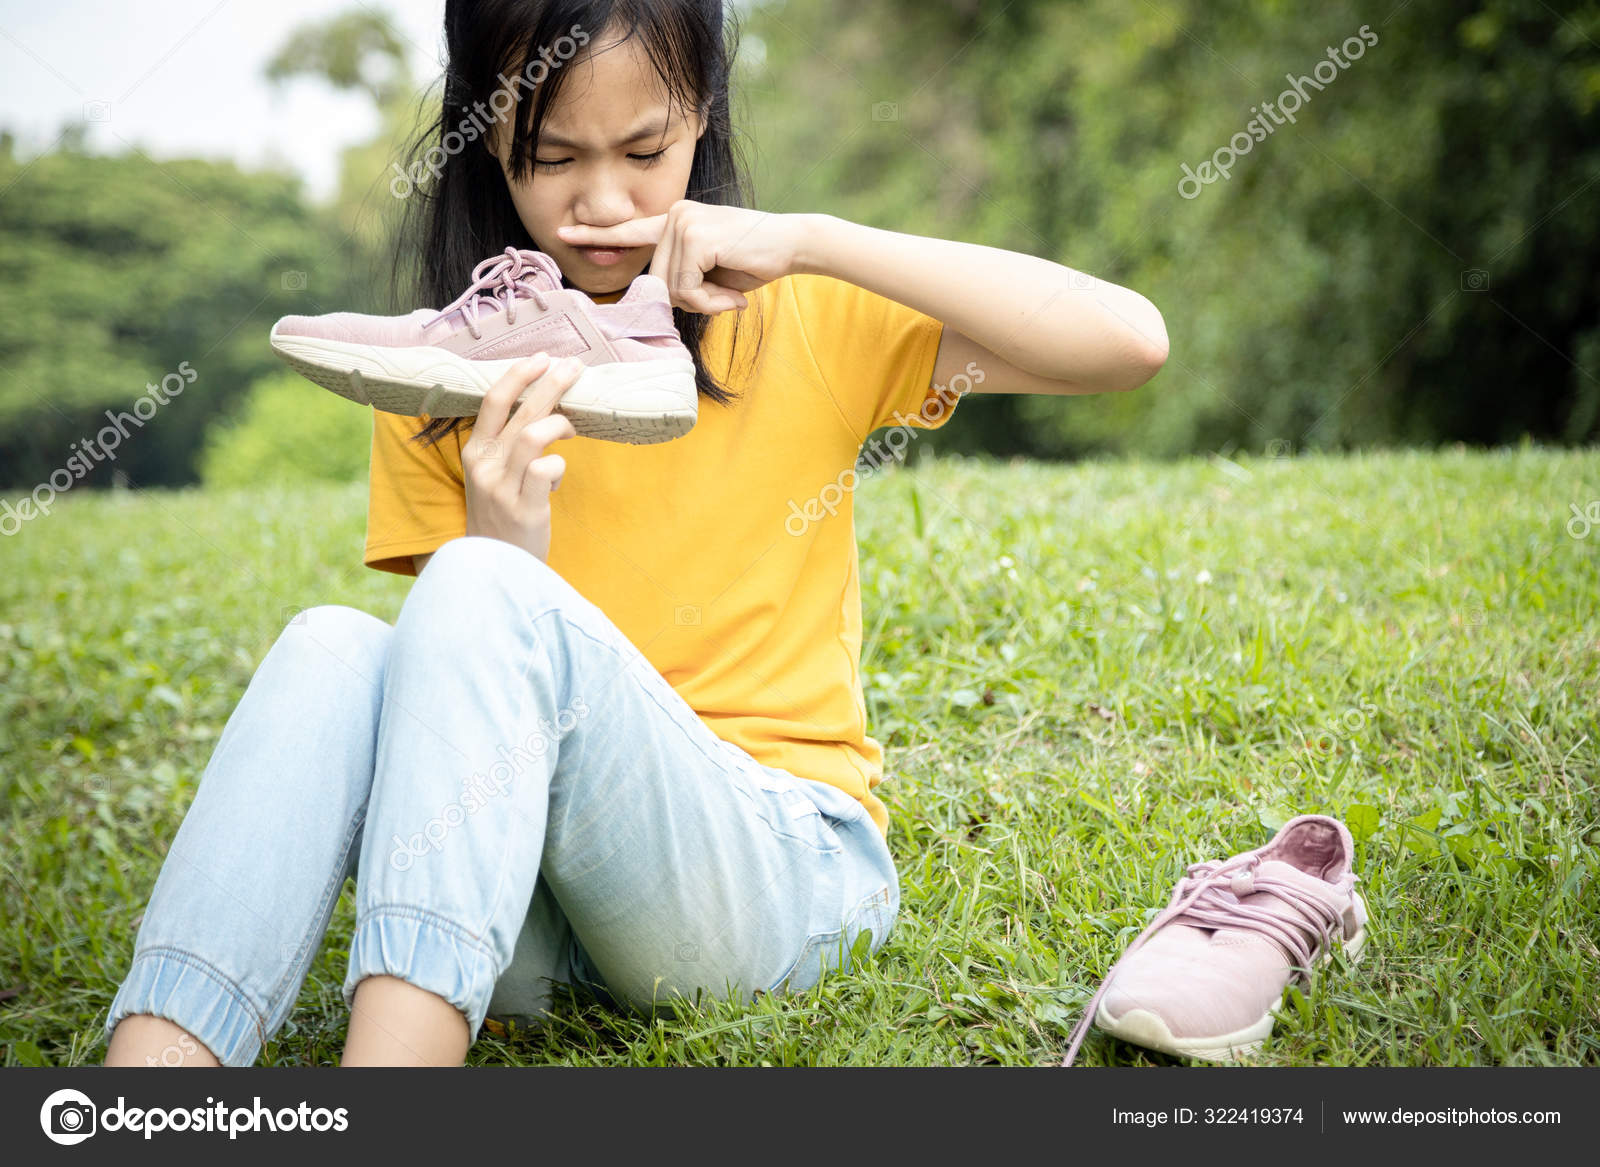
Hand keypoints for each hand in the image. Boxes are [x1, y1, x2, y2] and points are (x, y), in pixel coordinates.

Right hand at [460, 354, 579, 563]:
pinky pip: (547, 470)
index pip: (494, 401)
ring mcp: (502, 487)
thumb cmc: (500, 515)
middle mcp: (484, 465)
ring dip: (561, 424)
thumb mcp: (492, 475)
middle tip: (574, 367)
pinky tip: (555, 480)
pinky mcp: (523, 509)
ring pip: (535, 435)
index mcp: (474, 451)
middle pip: (521, 410)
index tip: (542, 358)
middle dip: (552, 383)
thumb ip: (508, 445)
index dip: (518, 374)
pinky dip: (559, 467)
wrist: (492, 565)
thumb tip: (544, 407)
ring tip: (572, 430)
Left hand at [557, 202, 813, 314]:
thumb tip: (661, 300)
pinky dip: (710, 302)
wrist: (793, 244)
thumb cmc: (754, 260)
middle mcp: (673, 215)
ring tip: (731, 293)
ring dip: (703, 304)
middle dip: (690, 301)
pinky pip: (686, 289)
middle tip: (723, 297)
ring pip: (671, 289)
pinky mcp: (695, 236)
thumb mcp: (710, 271)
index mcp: (673, 221)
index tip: (563, 232)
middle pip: (657, 281)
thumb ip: (681, 277)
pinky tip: (734, 294)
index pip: (630, 230)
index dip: (595, 234)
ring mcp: (682, 222)